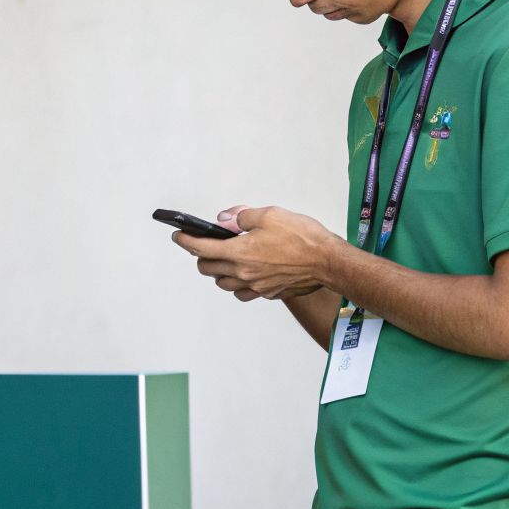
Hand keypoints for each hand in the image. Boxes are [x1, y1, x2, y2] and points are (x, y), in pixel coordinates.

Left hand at [173, 205, 336, 300]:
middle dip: (201, 256)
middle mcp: (244, 273)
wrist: (329, 262)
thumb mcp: (269, 215)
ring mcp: (256, 286)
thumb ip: (241, 217)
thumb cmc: (303, 237)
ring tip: (224, 259)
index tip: (179, 236)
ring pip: (224, 284)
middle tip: (203, 245)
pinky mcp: (269, 293)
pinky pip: (244, 293)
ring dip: (218, 272)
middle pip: (208, 269)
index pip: (201, 248)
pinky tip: (244, 274)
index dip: (186, 241)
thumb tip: (223, 220)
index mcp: (240, 253)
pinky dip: (238, 285)